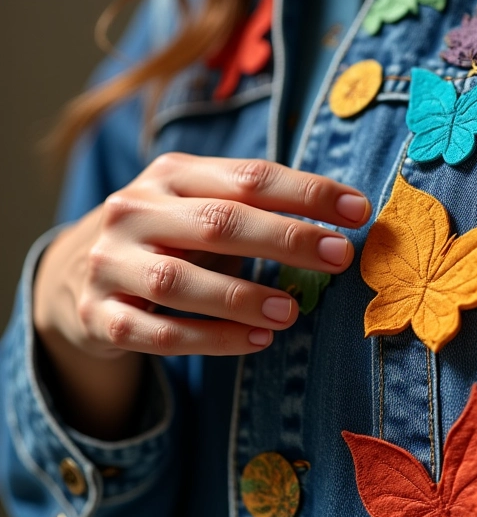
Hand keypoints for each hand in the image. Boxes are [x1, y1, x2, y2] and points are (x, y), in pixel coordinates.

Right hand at [35, 153, 370, 358]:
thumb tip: (336, 227)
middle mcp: (135, 210)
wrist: (77, 273)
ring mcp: (110, 263)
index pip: (249, 176)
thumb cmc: (167, 235)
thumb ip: (254, 209)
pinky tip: (254, 342)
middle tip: (338, 256)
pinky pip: (156, 332)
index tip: (359, 209)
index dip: (307, 192)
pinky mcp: (99, 314)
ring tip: (290, 312)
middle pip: (219, 221)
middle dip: (285, 238)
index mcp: (172, 175)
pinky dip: (209, 339)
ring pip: (179, 281)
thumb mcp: (200, 207)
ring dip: (242, 298)